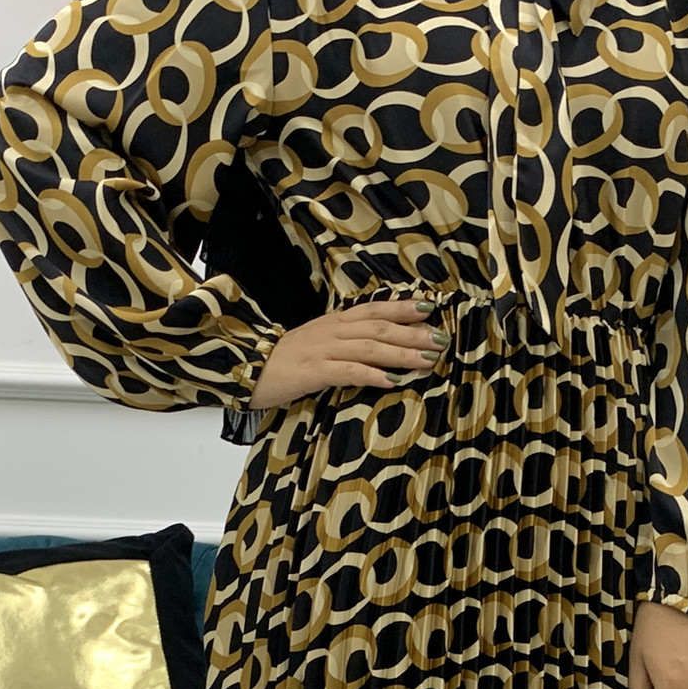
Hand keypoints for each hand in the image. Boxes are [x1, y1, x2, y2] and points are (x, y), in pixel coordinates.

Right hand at [249, 298, 445, 408]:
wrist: (247, 370)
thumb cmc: (285, 361)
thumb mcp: (318, 343)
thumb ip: (345, 342)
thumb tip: (380, 348)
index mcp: (334, 322)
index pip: (373, 309)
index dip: (402, 308)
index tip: (431, 309)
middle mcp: (331, 331)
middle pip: (378, 327)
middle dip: (412, 333)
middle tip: (441, 339)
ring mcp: (321, 350)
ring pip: (368, 347)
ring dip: (400, 353)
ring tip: (427, 360)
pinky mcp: (311, 372)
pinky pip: (346, 371)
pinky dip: (370, 374)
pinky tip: (391, 380)